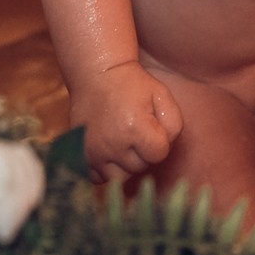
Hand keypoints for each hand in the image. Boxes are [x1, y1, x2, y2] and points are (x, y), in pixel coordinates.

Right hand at [75, 63, 183, 177]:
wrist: (98, 75)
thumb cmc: (133, 85)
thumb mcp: (162, 96)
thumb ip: (173, 126)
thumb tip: (164, 149)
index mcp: (134, 128)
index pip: (159, 154)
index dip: (159, 140)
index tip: (151, 125)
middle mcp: (112, 144)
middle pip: (140, 167)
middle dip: (143, 152)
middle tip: (136, 130)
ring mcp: (93, 152)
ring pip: (119, 177)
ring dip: (125, 164)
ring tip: (123, 141)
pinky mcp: (81, 155)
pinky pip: (98, 178)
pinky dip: (105, 170)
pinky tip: (109, 151)